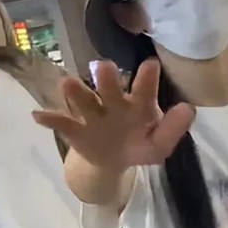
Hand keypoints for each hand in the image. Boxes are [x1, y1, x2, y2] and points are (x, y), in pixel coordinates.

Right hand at [33, 59, 193, 172]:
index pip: (144, 88)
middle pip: (109, 87)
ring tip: (66, 83)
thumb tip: (189, 108)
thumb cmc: (139, 144)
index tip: (150, 65)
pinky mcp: (75, 130)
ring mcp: (92, 114)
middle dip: (106, 78)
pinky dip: (50, 119)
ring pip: (83, 100)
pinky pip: (62, 123)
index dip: (146, 78)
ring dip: (75, 92)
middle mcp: (114, 102)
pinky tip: (38, 115)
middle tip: (103, 66)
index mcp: (138, 103)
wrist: (113, 162)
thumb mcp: (158, 144)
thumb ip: (173, 129)